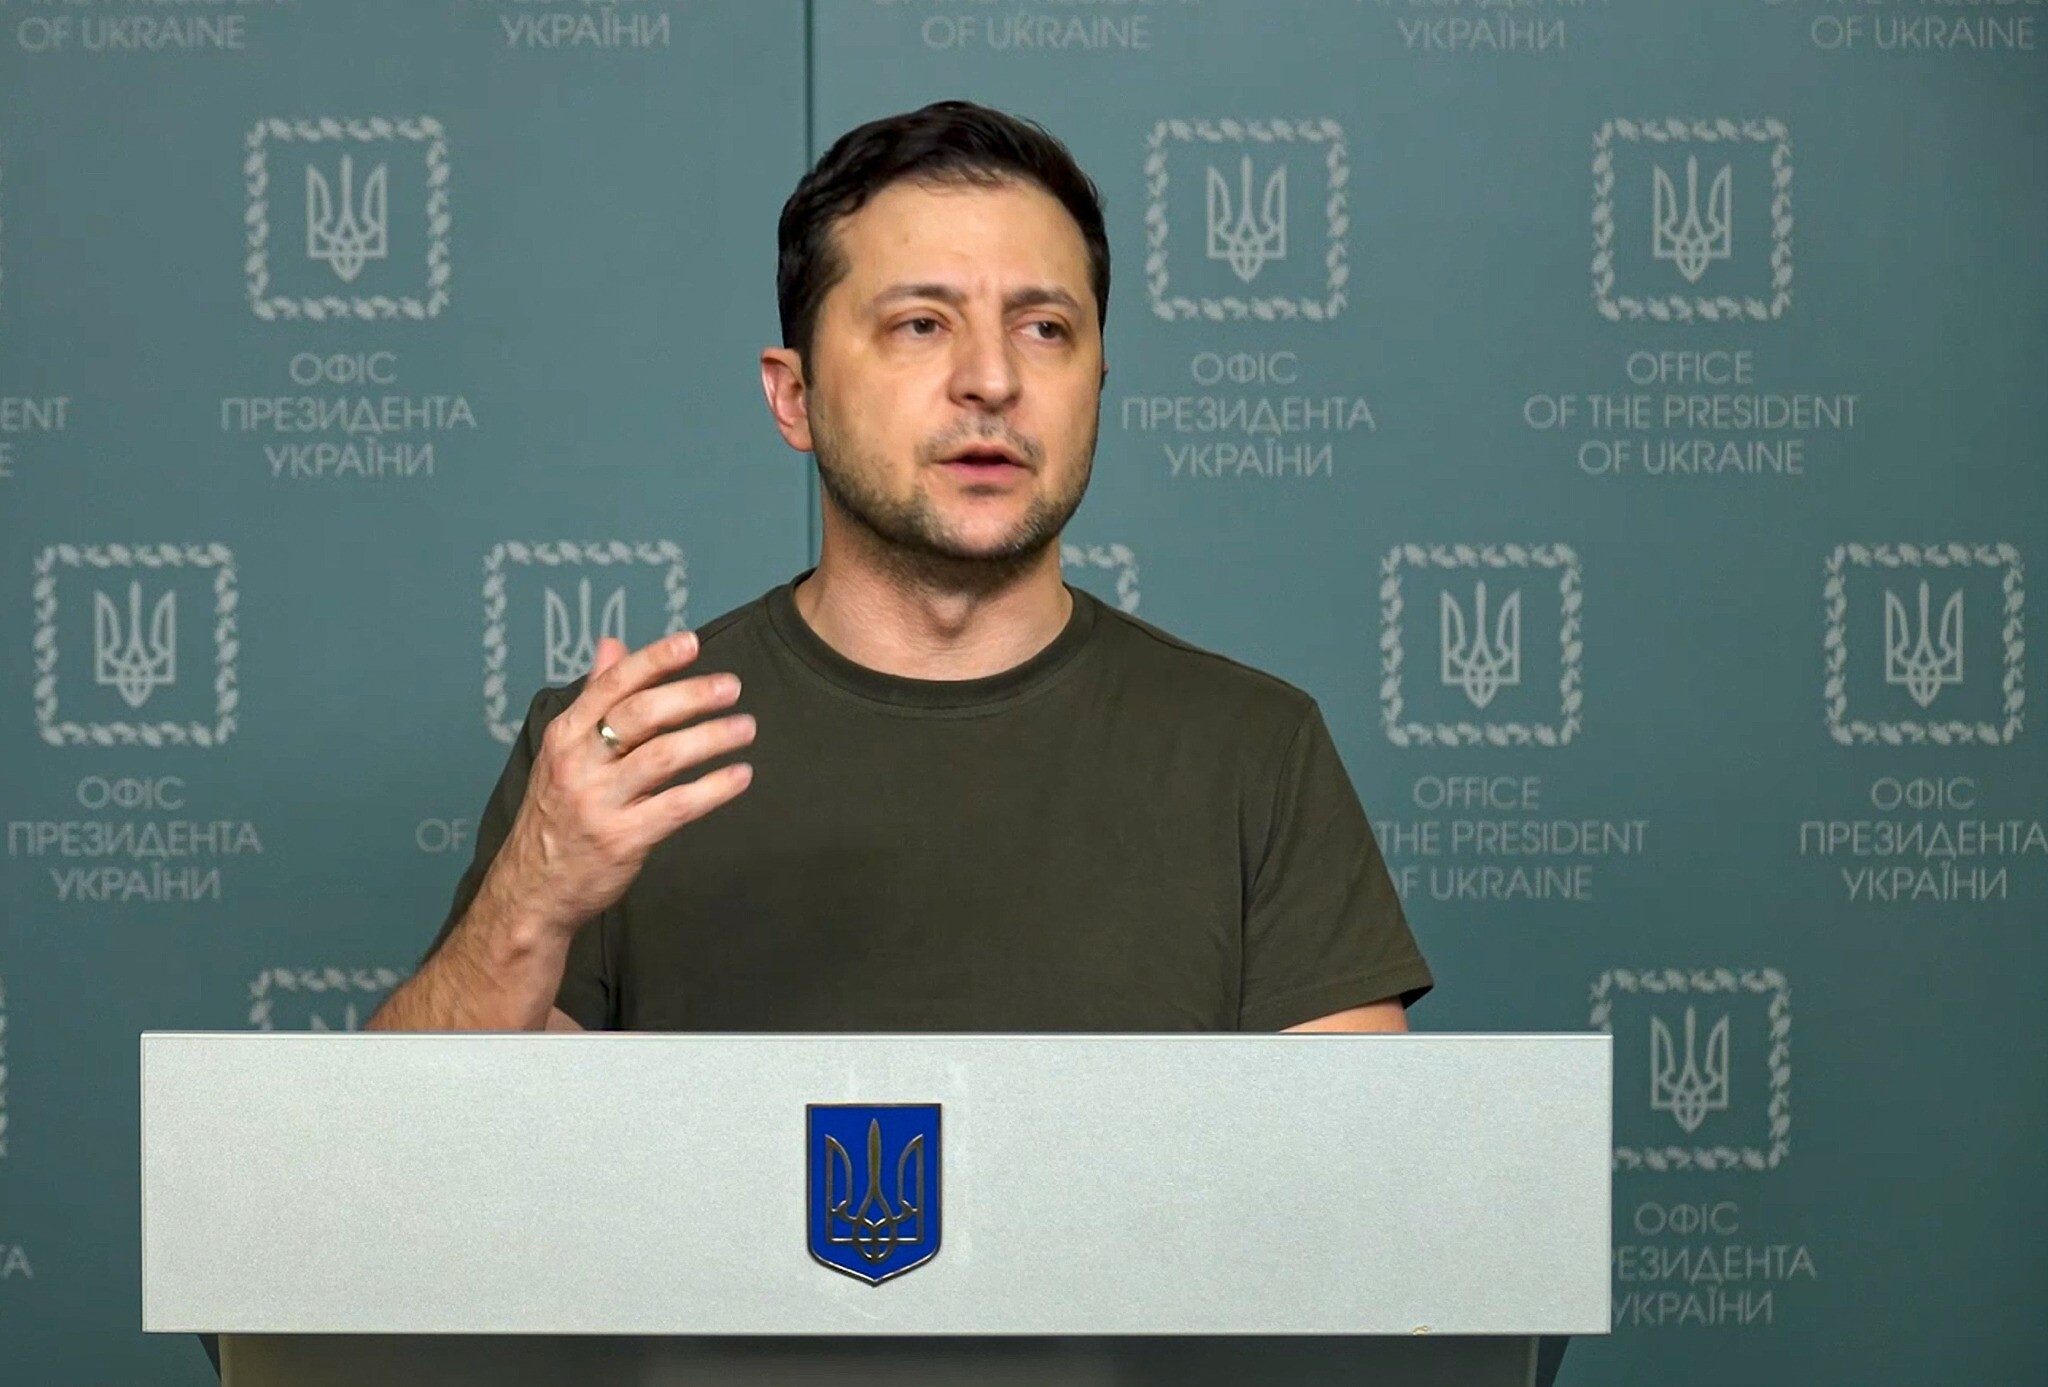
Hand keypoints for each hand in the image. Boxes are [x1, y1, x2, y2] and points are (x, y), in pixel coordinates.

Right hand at [484, 630, 755, 938]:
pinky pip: (678, 806)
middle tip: (731, 686)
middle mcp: (578, 763)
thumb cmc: (557, 814)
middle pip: (642, 714)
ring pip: (664, 756)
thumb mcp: (563, 752)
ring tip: (746, 728)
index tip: (691, 643)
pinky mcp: (623, 838)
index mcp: (565, 736)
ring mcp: (600, 802)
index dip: (653, 660)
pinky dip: (714, 788)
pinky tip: (740, 776)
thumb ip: (593, 698)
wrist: (533, 890)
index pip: (611, 685)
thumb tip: (613, 644)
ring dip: (712, 737)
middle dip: (692, 695)